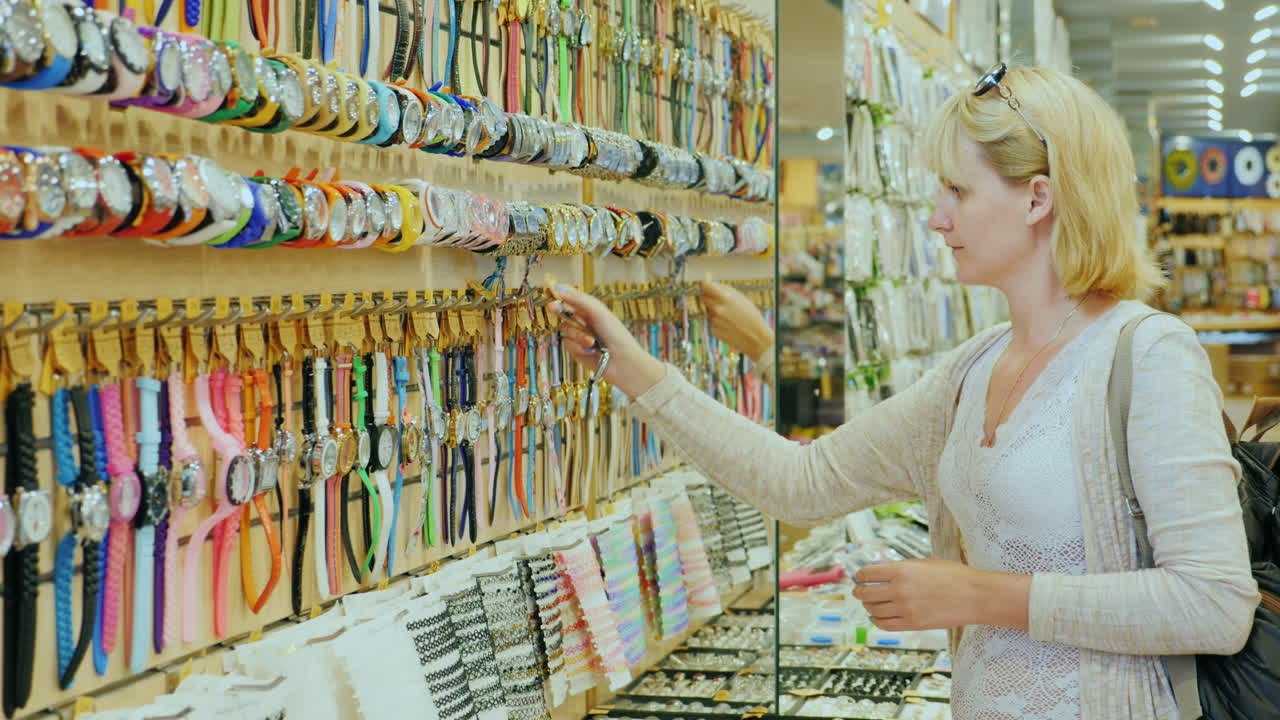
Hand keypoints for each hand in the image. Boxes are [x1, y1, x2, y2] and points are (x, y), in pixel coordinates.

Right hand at [551, 285, 667, 398]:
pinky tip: (590, 351)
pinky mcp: (576, 350)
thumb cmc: (615, 334)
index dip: (560, 295)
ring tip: (592, 342)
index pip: (571, 298)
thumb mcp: (598, 312)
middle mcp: (583, 321)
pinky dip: (578, 347)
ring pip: (565, 329)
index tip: (550, 291)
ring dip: (577, 335)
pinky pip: (568, 344)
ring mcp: (579, 336)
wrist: (622, 361)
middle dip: (558, 309)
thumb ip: (578, 299)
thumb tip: (558, 288)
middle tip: (551, 307)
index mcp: (591, 309)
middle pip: (562, 312)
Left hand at [700, 281, 773, 362]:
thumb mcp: (742, 299)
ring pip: (709, 311)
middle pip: (703, 298)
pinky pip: (713, 322)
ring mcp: (714, 320)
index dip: (706, 286)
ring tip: (731, 318)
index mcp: (725, 298)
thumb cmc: (751, 316)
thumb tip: (711, 284)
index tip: (707, 286)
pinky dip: (719, 323)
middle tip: (719, 301)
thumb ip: (726, 291)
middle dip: (709, 298)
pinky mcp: (713, 330)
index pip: (705, 286)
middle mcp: (717, 308)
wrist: (755, 338)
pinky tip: (730, 327)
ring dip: (716, 312)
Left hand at [852, 559, 986, 631]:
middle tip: (859, 591)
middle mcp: (900, 590)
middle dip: (860, 592)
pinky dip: (877, 621)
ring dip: (868, 606)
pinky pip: (885, 625)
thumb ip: (901, 568)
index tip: (859, 577)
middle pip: (866, 594)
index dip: (860, 576)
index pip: (867, 574)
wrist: (974, 596)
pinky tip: (876, 617)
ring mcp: (906, 609)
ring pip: (873, 610)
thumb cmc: (953, 576)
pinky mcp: (913, 624)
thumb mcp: (924, 563)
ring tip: (870, 603)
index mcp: (902, 571)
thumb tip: (880, 572)